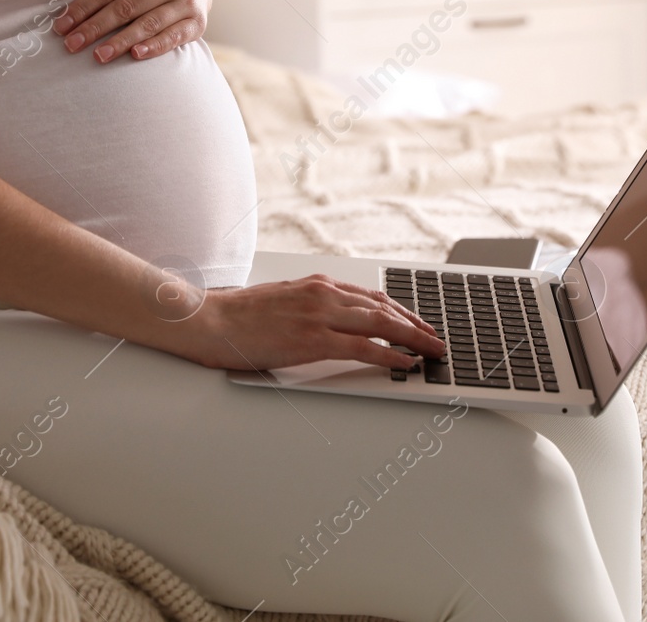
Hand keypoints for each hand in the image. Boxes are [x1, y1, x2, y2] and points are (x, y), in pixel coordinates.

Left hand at [51, 0, 210, 62]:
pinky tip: (135, 55)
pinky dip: (154, 47)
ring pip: (147, 24)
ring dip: (120, 42)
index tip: (62, 25)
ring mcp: (186, 2)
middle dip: (94, 28)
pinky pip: (173, 37)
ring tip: (98, 56)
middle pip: (125, 7)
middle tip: (71, 45)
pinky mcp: (197, 23)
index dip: (83, 7)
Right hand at [172, 274, 446, 371]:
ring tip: (432, 351)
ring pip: (381, 324)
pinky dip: (390, 355)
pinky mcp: (312, 339)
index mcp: (317, 284)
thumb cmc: (239, 315)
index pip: (371, 295)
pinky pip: (363, 347)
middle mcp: (324, 293)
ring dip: (413, 338)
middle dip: (416, 324)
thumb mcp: (282, 299)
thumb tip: (332, 320)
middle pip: (384, 307)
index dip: (401, 310)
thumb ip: (310, 306)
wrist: (210, 320)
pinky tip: (405, 363)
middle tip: (436, 339)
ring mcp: (320, 315)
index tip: (418, 322)